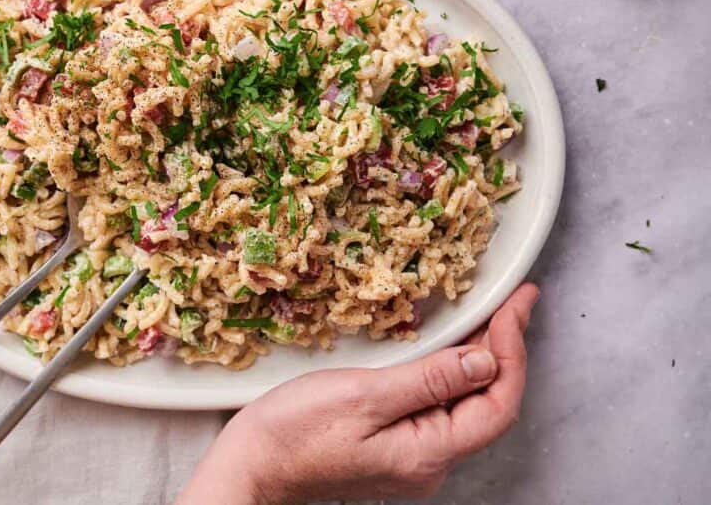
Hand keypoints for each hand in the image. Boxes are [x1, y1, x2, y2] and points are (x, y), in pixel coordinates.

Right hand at [177, 284, 539, 503]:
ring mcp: (412, 458)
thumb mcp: (364, 396)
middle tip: (512, 303)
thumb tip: (485, 360)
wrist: (252, 466)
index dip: (512, 350)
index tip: (517, 305)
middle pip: (488, 405)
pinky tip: (446, 349)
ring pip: (464, 406)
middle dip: (504, 350)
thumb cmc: (295, 432)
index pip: (498, 403)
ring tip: (488, 316)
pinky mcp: (394, 448)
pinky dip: (450, 374)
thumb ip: (429, 379)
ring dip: (479, 360)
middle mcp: (429, 463)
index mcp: (428, 453)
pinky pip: (438, 410)